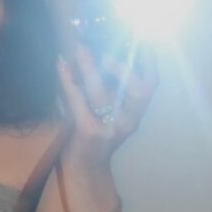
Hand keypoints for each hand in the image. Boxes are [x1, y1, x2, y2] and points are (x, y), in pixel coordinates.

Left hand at [57, 43, 157, 171]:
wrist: (84, 168)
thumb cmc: (95, 133)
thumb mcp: (107, 110)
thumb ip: (108, 85)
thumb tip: (95, 48)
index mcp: (134, 113)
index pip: (149, 86)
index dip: (149, 64)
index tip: (142, 43)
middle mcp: (127, 121)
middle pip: (136, 91)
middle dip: (123, 69)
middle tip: (105, 53)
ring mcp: (108, 127)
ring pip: (101, 94)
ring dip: (90, 68)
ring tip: (79, 50)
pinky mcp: (88, 131)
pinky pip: (78, 101)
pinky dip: (68, 81)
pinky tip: (61, 65)